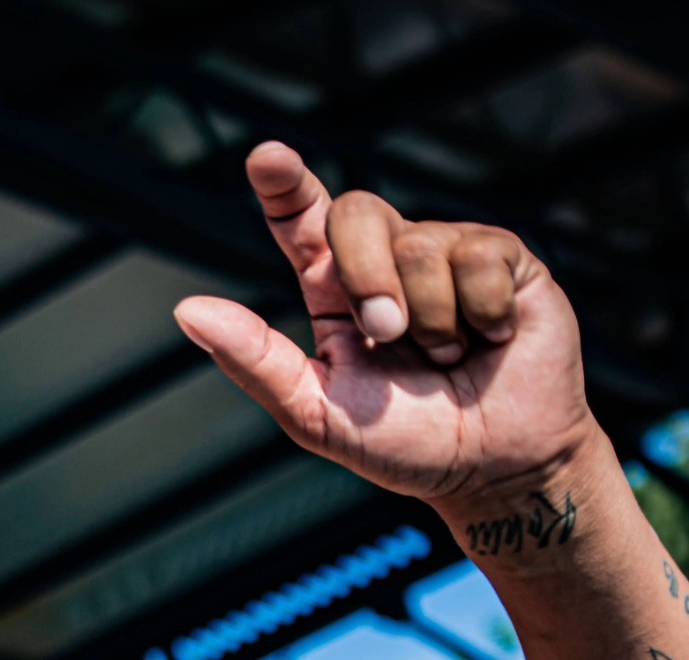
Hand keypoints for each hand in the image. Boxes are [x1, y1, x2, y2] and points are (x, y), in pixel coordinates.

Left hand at [175, 141, 600, 503]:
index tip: (267, 158)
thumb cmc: (400, 444)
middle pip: (356, 212)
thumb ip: (255, 360)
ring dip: (432, 319)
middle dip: (368, 278)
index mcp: (332, 291)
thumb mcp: (314, 412)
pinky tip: (490, 340)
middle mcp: (385, 261)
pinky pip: (480, 255)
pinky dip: (480, 313)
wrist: (490, 468)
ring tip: (447, 359)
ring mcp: (445, 254)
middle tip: (389, 337)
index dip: (284, 183)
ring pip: (421, 243)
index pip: (301, 219)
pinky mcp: (505, 259)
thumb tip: (188, 311)